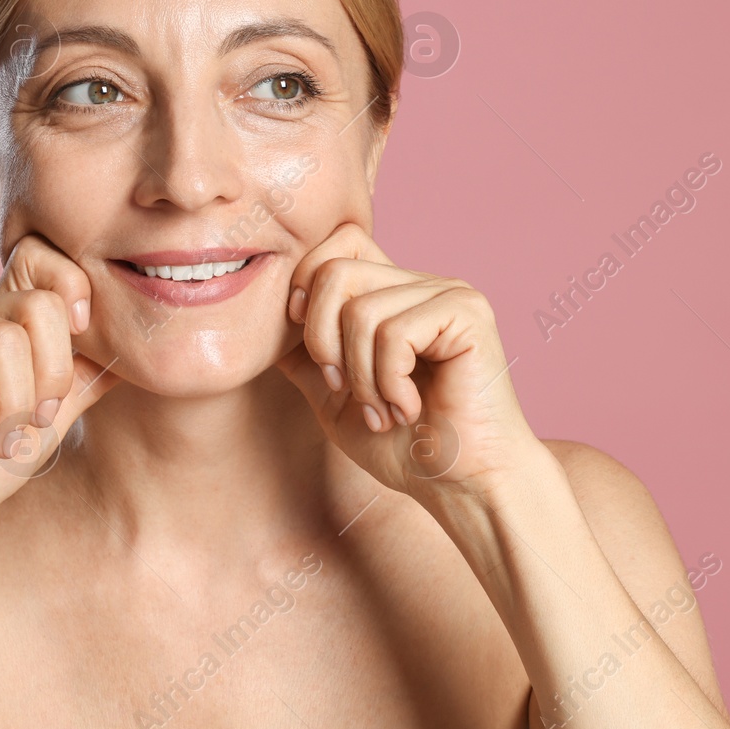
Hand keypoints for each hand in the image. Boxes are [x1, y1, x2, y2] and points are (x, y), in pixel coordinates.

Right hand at [0, 233, 121, 536]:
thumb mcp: (42, 424)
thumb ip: (79, 384)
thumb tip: (131, 351)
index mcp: (0, 319)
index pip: (45, 260)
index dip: (74, 294)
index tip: (75, 353)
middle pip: (40, 306)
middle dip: (50, 378)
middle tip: (32, 423)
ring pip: (5, 339)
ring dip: (13, 406)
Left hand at [273, 223, 539, 498]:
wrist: (461, 485)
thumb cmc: (404, 446)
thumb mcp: (334, 397)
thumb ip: (304, 355)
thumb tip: (263, 322)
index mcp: (391, 293)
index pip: (337, 243)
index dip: (306, 285)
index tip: (311, 348)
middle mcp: (420, 283)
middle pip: (335, 270)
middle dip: (322, 341)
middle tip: (346, 390)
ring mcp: (447, 293)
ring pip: (360, 310)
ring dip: (361, 377)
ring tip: (385, 411)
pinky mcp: (466, 313)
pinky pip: (394, 333)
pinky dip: (389, 382)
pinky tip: (410, 408)